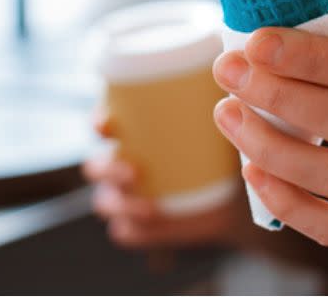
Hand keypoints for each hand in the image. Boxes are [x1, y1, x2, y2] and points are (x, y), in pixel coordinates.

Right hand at [83, 110, 240, 248]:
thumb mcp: (212, 126)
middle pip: (97, 168)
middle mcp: (121, 165)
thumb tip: (229, 97)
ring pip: (106, 202)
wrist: (230, 196)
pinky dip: (133, 230)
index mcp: (132, 135)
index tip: (109, 124)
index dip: (99, 123)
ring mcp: (127, 198)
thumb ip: (211, 109)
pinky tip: (149, 225)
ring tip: (149, 207)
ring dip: (121, 205)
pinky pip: (125, 231)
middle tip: (136, 171)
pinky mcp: (141, 226)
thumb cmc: (215, 150)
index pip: (102, 125)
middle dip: (110, 170)